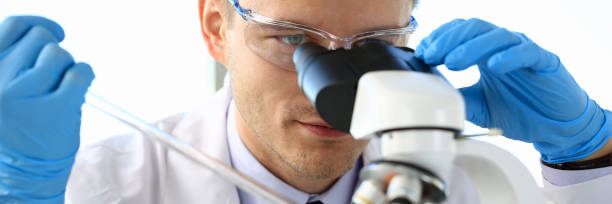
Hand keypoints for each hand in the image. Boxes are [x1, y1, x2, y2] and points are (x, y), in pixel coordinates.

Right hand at [0, 16, 93, 201]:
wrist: (20, 175)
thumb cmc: (14, 129)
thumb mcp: (1, 91)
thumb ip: (12, 61)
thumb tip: (47, 31)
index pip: (13, 26)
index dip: (39, 24)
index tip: (56, 32)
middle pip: (41, 40)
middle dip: (53, 54)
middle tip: (52, 79)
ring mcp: (27, 94)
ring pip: (61, 54)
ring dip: (67, 68)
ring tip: (58, 92)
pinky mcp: (56, 107)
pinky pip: (80, 72)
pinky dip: (85, 76)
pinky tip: (77, 91)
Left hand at [415, 18, 611, 162]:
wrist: (553, 128)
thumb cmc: (518, 111)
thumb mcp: (477, 106)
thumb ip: (457, 97)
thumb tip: (429, 94)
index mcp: (484, 52)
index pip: (458, 32)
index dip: (439, 38)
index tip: (422, 52)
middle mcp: (502, 46)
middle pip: (473, 28)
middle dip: (448, 40)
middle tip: (431, 55)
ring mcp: (523, 50)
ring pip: (496, 36)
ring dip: (471, 47)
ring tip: (453, 61)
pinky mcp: (544, 61)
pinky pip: (526, 52)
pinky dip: (508, 56)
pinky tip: (494, 65)